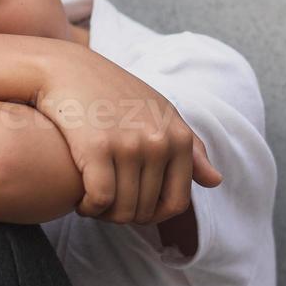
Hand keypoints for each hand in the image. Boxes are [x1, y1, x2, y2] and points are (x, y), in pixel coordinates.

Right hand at [35, 44, 220, 223]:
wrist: (69, 70)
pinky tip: (80, 201)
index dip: (154, 215)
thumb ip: (190, 150)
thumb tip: (216, 181)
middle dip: (125, 215)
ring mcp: (129, 145)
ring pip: (122, 210)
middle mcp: (158, 142)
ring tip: (93, 203)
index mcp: (178, 138)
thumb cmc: (116, 95)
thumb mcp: (161, 115)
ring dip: (104, 215)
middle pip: (146, 210)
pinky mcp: (97, 147)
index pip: (177, 202)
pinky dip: (88, 208)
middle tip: (106, 205)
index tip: (134, 209)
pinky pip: (100, 200)